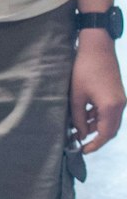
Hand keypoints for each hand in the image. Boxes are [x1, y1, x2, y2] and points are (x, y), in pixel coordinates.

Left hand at [71, 32, 124, 152]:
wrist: (97, 47)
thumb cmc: (84, 70)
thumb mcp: (76, 96)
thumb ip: (78, 117)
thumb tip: (80, 134)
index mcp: (111, 107)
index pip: (105, 134)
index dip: (94, 144)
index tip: (83, 150)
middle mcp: (120, 105)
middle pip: (110, 129)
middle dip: (96, 138)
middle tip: (80, 142)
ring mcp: (120, 99)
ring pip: (110, 121)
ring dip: (96, 126)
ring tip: (78, 128)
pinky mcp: (117, 94)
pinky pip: (110, 111)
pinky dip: (99, 117)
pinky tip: (85, 115)